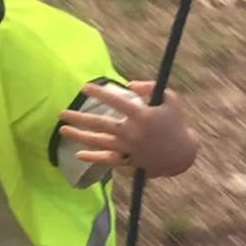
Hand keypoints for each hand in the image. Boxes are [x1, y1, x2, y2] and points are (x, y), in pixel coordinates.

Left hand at [59, 81, 198, 176]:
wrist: (183, 154)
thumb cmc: (176, 123)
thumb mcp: (171, 99)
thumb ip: (150, 87)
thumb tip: (129, 85)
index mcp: (142, 116)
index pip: (117, 102)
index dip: (100, 93)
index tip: (84, 87)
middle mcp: (133, 133)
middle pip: (101, 125)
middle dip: (79, 119)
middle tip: (62, 113)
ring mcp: (130, 148)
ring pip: (100, 143)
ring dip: (79, 136)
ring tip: (62, 130)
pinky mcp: (130, 160)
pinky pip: (108, 160)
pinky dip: (93, 158)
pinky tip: (78, 154)